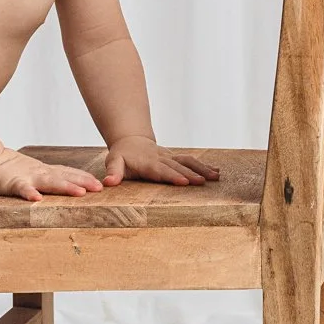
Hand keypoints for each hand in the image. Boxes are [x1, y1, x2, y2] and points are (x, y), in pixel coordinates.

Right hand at [0, 152, 104, 201]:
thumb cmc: (9, 169)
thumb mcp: (32, 171)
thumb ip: (47, 177)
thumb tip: (65, 184)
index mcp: (44, 171)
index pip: (67, 173)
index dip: (84, 177)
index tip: (100, 184)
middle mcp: (39, 172)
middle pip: (64, 176)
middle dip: (82, 182)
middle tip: (99, 188)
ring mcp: (27, 177)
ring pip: (48, 182)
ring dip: (65, 187)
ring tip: (80, 193)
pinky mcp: (12, 183)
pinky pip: (22, 188)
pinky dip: (29, 193)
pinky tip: (36, 199)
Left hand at [103, 138, 219, 185]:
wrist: (131, 140)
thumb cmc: (121, 155)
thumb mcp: (113, 162)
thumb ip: (113, 172)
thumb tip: (108, 183)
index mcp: (147, 163)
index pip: (161, 170)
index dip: (172, 176)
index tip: (184, 182)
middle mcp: (161, 158)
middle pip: (178, 167)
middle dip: (191, 174)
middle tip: (203, 182)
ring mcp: (170, 157)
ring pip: (188, 161)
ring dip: (202, 168)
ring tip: (216, 177)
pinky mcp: (176, 157)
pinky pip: (191, 160)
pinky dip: (203, 165)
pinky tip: (216, 172)